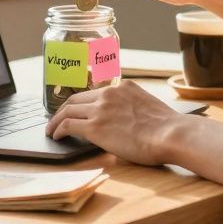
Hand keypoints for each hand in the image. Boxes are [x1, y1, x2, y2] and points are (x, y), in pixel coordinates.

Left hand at [45, 80, 187, 164]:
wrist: (171, 134)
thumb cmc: (167, 129)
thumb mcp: (147, 108)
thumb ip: (131, 110)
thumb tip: (123, 124)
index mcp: (123, 87)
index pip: (94, 93)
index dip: (81, 102)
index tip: (76, 109)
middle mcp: (109, 93)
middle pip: (76, 98)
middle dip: (64, 109)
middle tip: (57, 118)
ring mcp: (101, 109)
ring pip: (68, 110)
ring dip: (56, 120)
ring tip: (51, 129)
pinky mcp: (95, 127)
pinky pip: (68, 125)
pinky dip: (58, 130)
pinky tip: (56, 136)